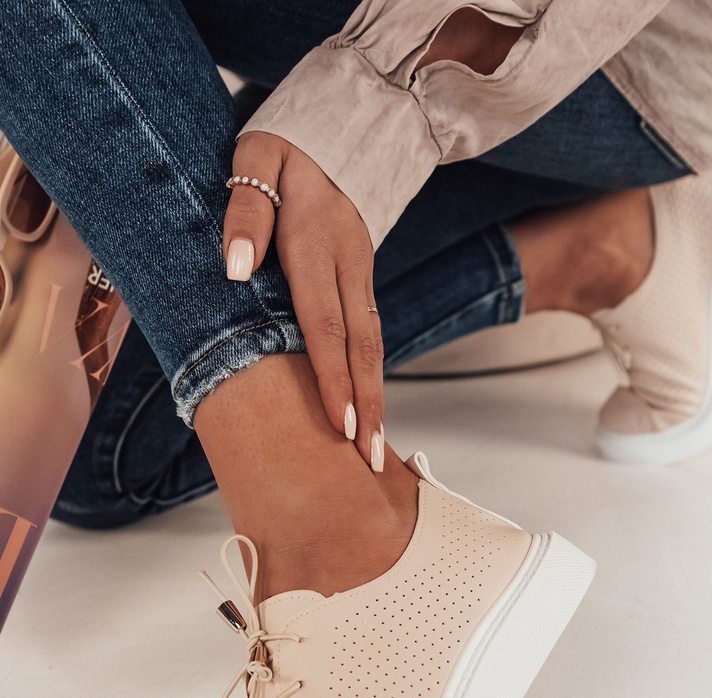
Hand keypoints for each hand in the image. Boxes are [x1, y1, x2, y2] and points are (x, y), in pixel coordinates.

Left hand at [223, 130, 383, 471]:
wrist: (344, 123)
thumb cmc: (286, 145)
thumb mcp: (256, 158)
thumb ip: (245, 212)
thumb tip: (235, 270)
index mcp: (318, 244)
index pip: (326, 323)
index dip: (333, 377)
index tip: (342, 424)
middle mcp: (349, 265)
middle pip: (362, 346)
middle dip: (369, 406)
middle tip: (372, 459)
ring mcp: (361, 273)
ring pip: (372, 344)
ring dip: (376, 398)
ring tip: (376, 448)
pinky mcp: (361, 279)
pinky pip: (368, 334)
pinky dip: (370, 375)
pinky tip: (367, 408)